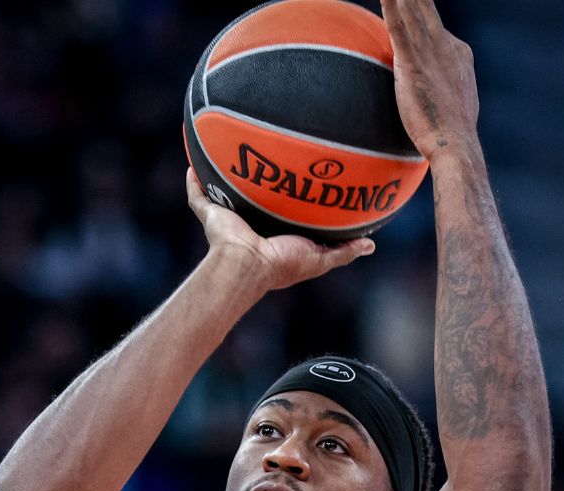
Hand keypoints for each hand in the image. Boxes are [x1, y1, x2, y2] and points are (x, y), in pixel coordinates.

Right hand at [185, 168, 372, 291]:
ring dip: (223, 178)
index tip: (300, 182)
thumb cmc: (283, 264)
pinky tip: (192, 165)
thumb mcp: (320, 258)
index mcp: (272, 236)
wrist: (247, 264)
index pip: (281, 215)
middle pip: (252, 201)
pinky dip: (193, 183)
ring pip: (223, 195)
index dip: (287, 200)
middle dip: (256, 184)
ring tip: (228, 153)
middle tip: (266, 159)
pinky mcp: (210, 216)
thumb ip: (344, 251)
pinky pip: (197, 196)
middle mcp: (250, 227)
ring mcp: (228, 221)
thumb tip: (371, 246)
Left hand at [379, 0, 480, 161]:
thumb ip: (448, 87)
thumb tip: (440, 93)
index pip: (436, 29)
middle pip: (426, 12)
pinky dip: (391, 9)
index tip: (410, 8)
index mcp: (459, 53)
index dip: (421, 18)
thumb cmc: (454, 131)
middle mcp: (446, 46)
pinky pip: (398, 29)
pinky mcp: (412, 64)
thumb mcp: (458, 100)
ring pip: (412, 14)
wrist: (455, 142)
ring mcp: (430, 53)